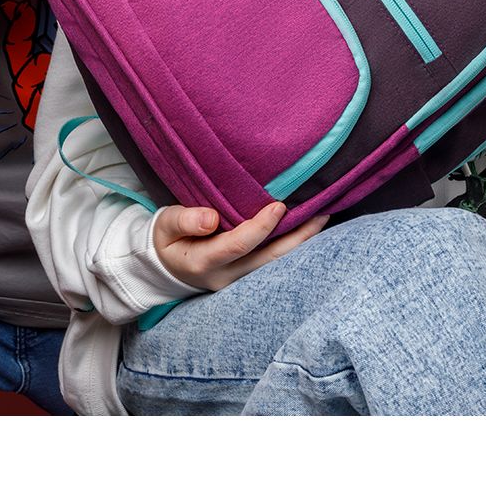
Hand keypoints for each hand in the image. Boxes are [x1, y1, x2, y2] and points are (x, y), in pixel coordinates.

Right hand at [153, 201, 328, 290]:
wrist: (163, 266)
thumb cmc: (165, 239)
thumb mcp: (165, 226)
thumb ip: (184, 220)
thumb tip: (210, 218)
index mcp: (203, 262)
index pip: (239, 245)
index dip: (261, 226)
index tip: (279, 206)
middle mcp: (226, 277)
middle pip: (269, 260)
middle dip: (297, 238)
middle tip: (321, 214)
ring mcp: (238, 280)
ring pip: (275, 264)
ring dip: (300, 243)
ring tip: (322, 219)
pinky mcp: (245, 276)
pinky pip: (272, 263)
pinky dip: (291, 246)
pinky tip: (306, 230)